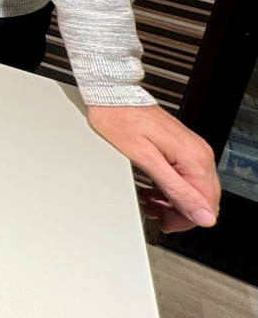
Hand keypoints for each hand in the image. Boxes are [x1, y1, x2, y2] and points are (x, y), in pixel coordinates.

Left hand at [86, 104, 219, 231]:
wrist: (111, 95)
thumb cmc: (120, 120)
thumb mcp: (145, 160)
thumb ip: (176, 189)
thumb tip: (202, 215)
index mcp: (194, 158)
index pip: (205, 205)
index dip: (185, 219)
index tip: (165, 222)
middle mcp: (198, 153)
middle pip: (203, 198)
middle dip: (179, 211)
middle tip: (155, 212)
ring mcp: (191, 149)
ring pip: (194, 189)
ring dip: (173, 201)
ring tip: (150, 201)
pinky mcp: (181, 146)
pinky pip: (185, 176)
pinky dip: (171, 188)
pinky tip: (153, 190)